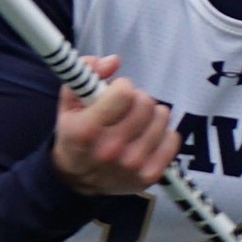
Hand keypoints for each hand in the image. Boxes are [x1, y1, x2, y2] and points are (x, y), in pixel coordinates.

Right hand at [53, 52, 177, 196]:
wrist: (77, 180)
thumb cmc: (75, 135)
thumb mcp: (69, 102)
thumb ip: (85, 73)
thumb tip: (114, 61)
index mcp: (87, 130)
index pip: (124, 93)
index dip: (121, 86)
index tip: (115, 92)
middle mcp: (110, 150)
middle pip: (145, 103)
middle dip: (137, 99)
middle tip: (127, 108)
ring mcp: (132, 165)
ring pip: (161, 117)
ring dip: (151, 114)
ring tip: (138, 122)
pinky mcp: (150, 175)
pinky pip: (173, 138)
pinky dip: (163, 133)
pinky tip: (147, 136)